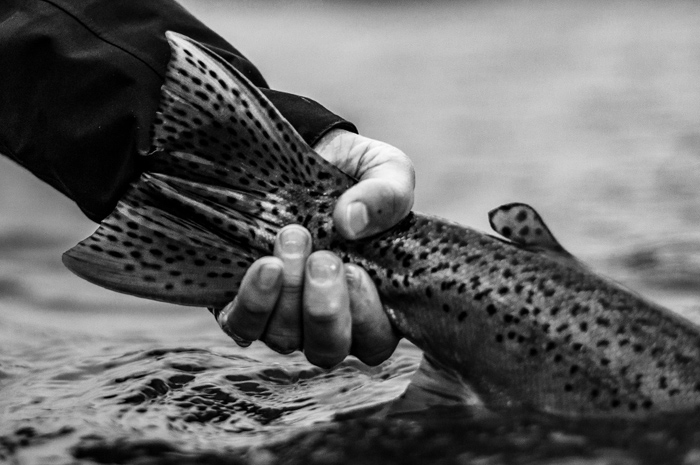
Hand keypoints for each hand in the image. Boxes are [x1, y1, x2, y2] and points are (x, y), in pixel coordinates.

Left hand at [216, 129, 413, 367]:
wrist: (308, 156)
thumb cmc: (355, 175)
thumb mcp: (386, 171)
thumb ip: (387, 195)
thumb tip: (351, 222)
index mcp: (372, 303)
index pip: (375, 342)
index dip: (366, 318)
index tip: (356, 270)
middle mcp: (326, 320)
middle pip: (327, 350)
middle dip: (324, 310)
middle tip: (324, 259)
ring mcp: (283, 316)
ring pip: (284, 339)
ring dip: (288, 295)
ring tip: (293, 237)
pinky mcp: (244, 303)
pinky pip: (242, 325)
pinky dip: (253, 301)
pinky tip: (265, 264)